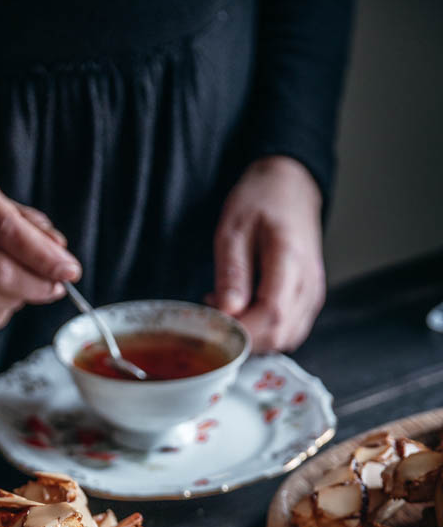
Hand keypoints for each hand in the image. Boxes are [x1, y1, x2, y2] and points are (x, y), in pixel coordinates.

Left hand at [208, 156, 325, 352]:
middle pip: (280, 335)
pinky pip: (288, 330)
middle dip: (244, 338)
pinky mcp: (310, 300)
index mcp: (291, 260)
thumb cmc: (261, 201)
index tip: (214, 326)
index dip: (242, 332)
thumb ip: (232, 273)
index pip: (272, 316)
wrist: (290, 187)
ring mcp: (313, 294)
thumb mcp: (233, 229)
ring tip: (229, 308)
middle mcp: (309, 283)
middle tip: (215, 316)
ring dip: (254, 336)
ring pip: (286, 339)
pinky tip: (245, 310)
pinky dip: (264, 330)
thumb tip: (227, 313)